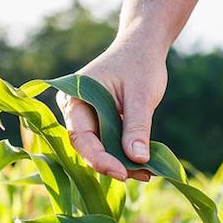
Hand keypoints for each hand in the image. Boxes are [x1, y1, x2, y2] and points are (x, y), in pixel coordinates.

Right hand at [57, 34, 167, 181]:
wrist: (143, 47)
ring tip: (148, 173)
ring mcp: (87, 118)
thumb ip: (137, 127)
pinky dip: (125, 154)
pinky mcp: (100, 123)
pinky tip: (145, 165)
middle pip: (88, 147)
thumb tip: (138, 160)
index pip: (81, 137)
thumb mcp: (141, 95)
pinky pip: (109, 143)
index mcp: (74, 98)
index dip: (100, 159)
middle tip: (141, 175)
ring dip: (121, 162)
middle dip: (113, 164)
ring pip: (100, 149)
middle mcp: (75, 110)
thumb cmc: (140, 64)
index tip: (122, 173)